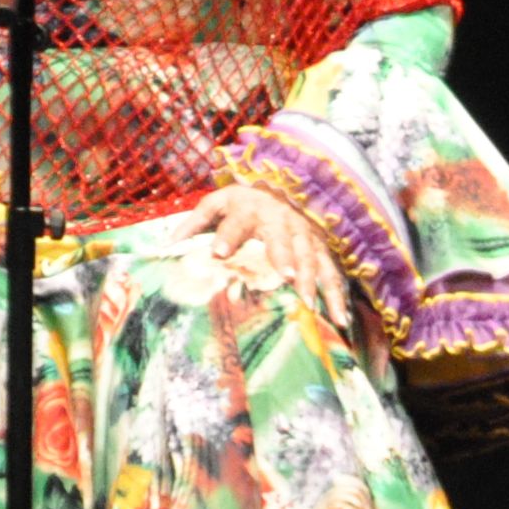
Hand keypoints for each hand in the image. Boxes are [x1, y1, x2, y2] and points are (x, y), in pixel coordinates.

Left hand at [185, 181, 351, 330]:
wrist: (278, 189)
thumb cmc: (240, 206)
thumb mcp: (215, 205)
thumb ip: (194, 223)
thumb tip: (168, 244)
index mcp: (248, 209)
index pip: (235, 222)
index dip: (227, 236)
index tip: (218, 253)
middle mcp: (280, 219)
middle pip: (282, 238)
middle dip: (284, 256)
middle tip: (286, 277)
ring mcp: (303, 234)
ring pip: (311, 257)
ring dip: (312, 280)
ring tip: (310, 305)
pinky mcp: (320, 250)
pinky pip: (331, 272)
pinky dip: (336, 295)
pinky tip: (340, 320)